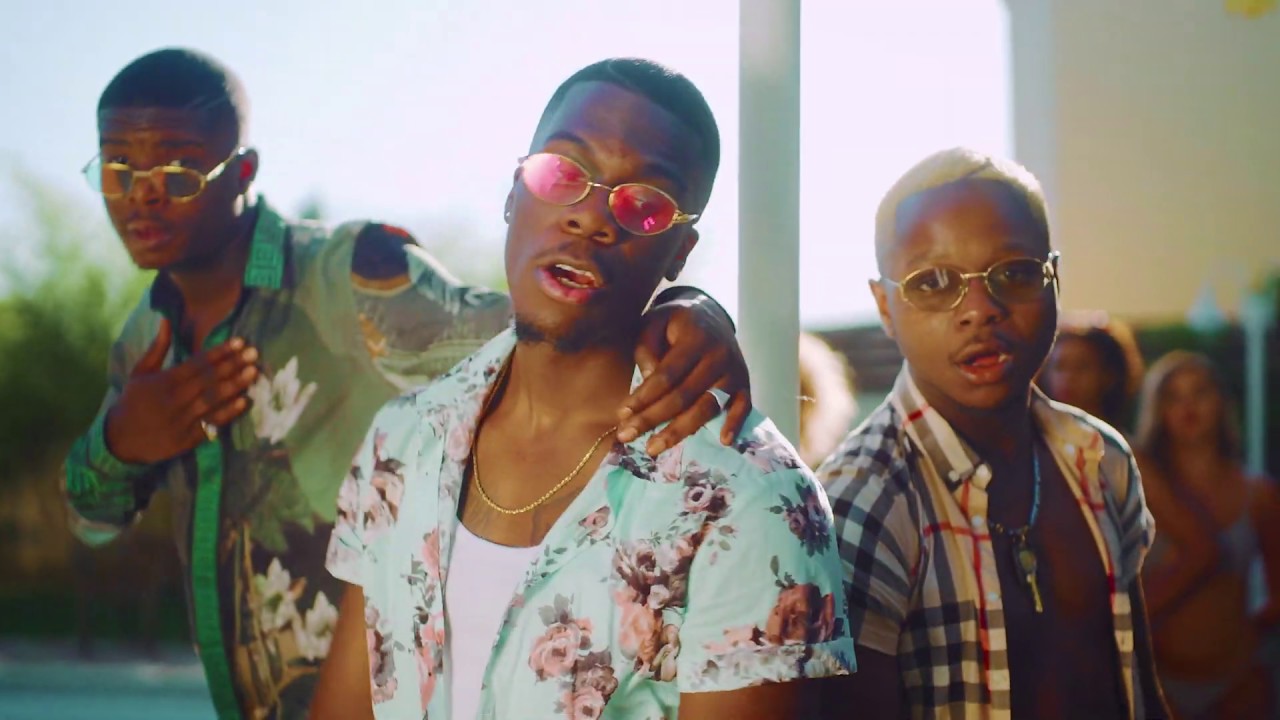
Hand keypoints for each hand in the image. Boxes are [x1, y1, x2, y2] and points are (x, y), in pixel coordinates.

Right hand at [104, 318, 259, 464]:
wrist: (120, 439)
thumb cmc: (133, 401)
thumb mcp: (140, 372)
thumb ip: (157, 348)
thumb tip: (166, 320)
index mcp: (164, 381)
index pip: (197, 364)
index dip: (219, 353)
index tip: (239, 342)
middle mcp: (174, 399)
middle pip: (208, 380)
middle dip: (233, 365)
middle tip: (254, 353)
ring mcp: (182, 419)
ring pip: (212, 400)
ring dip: (235, 386)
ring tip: (253, 372)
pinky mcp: (188, 438)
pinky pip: (211, 423)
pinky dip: (228, 412)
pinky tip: (244, 401)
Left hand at [618, 294, 750, 455]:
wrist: (712, 314)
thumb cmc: (676, 323)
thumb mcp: (653, 321)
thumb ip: (646, 348)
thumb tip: (647, 384)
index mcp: (695, 339)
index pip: (667, 374)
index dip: (644, 397)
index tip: (621, 415)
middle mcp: (718, 356)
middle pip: (683, 396)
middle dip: (652, 419)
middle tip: (626, 436)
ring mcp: (734, 371)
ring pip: (708, 407)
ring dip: (680, 431)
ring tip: (654, 448)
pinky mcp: (744, 383)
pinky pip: (743, 406)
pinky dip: (735, 424)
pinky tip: (723, 442)